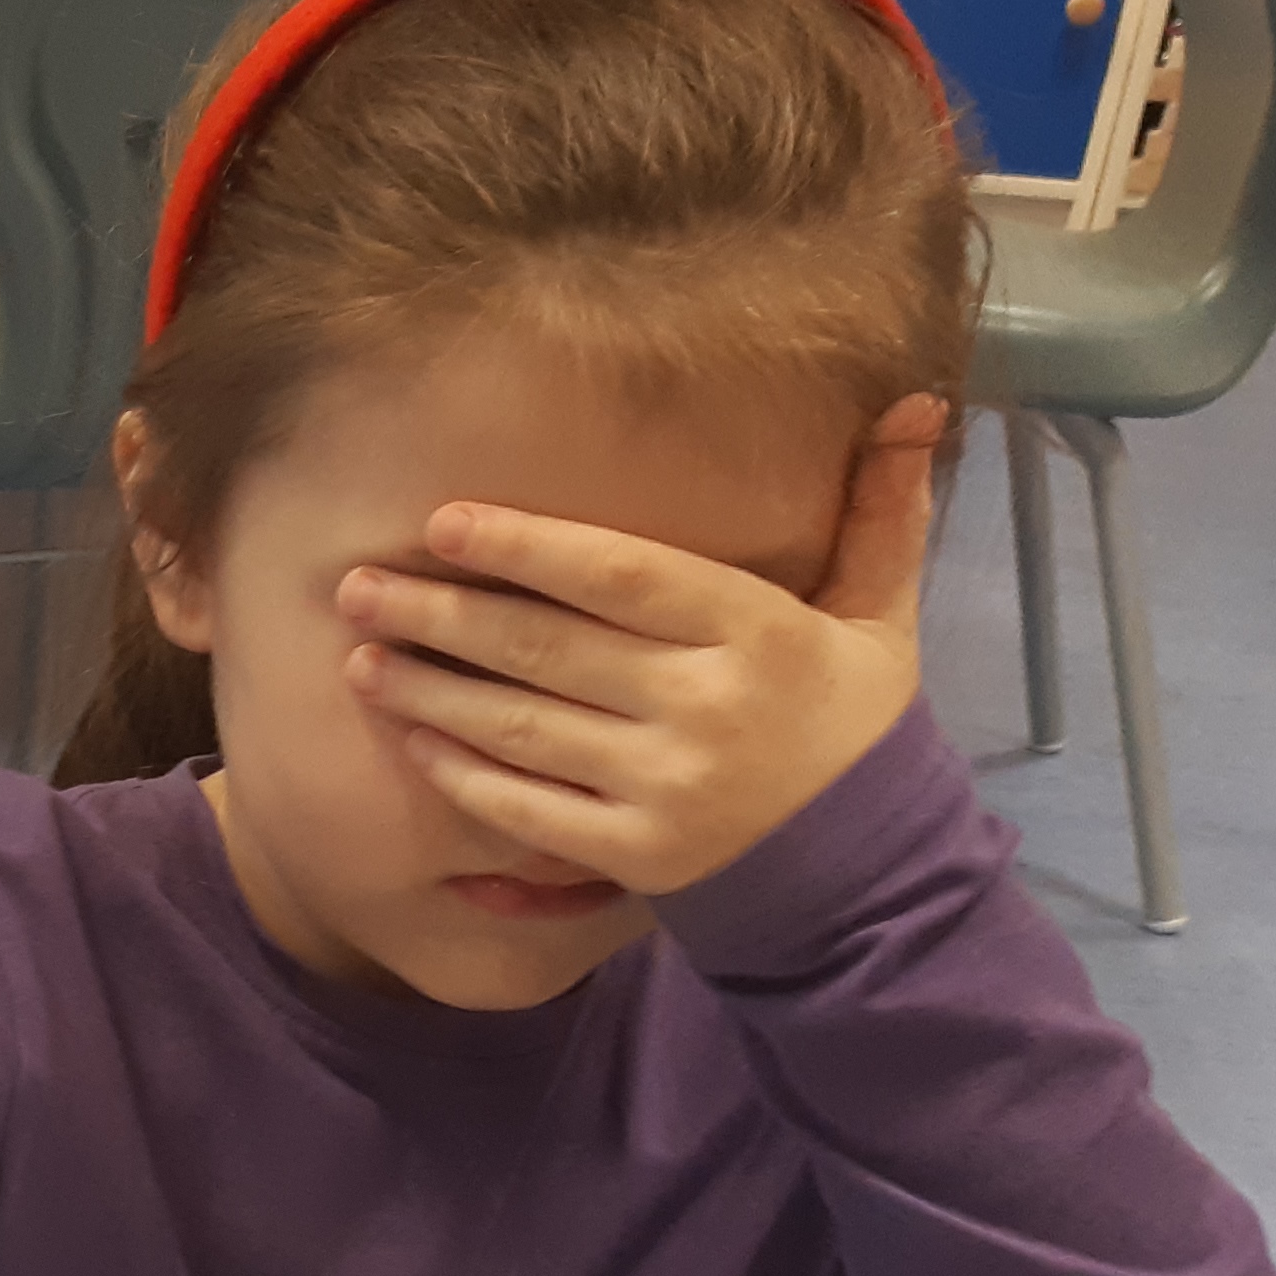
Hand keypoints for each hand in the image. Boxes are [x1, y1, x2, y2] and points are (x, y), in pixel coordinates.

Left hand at [332, 400, 941, 898]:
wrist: (871, 874)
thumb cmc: (858, 730)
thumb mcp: (880, 619)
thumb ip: (880, 513)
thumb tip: (918, 401)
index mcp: (758, 635)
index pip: (621, 576)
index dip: (526, 546)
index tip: (444, 522)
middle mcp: (703, 709)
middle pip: (545, 648)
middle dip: (440, 615)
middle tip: (357, 587)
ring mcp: (662, 789)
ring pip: (518, 728)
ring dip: (427, 690)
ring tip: (359, 655)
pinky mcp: (632, 855)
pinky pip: (522, 809)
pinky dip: (458, 773)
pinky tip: (408, 736)